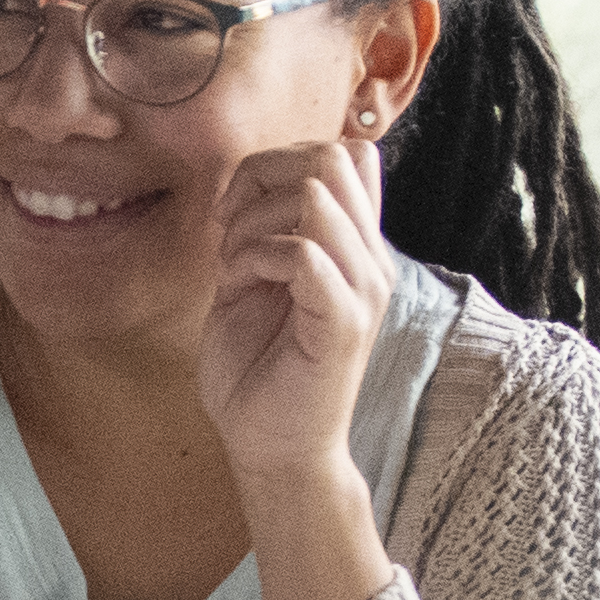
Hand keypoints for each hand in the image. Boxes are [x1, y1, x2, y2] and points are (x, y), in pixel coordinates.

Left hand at [190, 136, 394, 484]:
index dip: (284, 159)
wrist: (271, 447)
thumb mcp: (256, 280)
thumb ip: (267, 229)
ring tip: (234, 264)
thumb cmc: (258, 368)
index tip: (238, 208)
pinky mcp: (344, 322)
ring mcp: (363, 289)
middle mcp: (369, 259)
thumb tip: (252, 182)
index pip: (348, 153)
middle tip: (230, 228)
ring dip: (255, 220)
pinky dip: (257, 256)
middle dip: (263, 176)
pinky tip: (237, 285)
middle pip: (333, 158)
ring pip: (318, 196)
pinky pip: (305, 253)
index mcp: (353, 245)